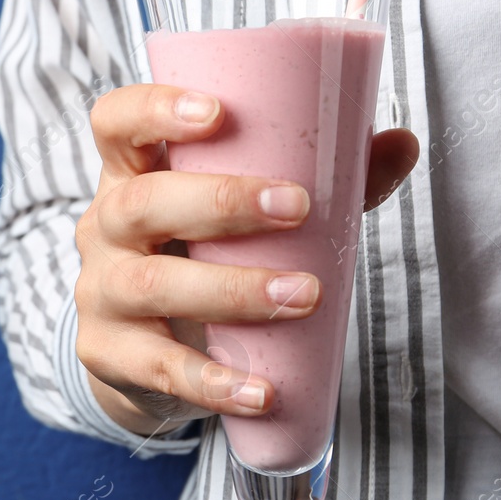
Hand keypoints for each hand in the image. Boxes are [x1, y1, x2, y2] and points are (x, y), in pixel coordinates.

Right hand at [72, 84, 418, 436]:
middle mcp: (103, 226)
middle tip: (297, 207)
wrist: (142, 353)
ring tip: (304, 296)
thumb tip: (401, 143)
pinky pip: (159, 368)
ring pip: (152, 284)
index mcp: (131, 174)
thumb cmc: (200, 256)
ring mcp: (99, 292)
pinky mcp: (107, 355)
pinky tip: (261, 390)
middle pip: (140, 204)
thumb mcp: (240, 215)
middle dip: (220, 203)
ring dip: (233, 290)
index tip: (218, 113)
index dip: (155, 110)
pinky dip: (215, 381)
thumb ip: (319, 177)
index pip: (115, 122)